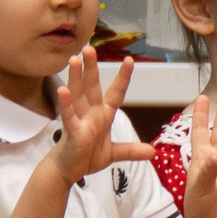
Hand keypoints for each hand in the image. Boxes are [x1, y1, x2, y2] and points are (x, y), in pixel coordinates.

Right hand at [44, 48, 152, 186]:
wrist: (69, 170)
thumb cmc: (86, 156)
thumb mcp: (113, 153)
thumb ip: (131, 150)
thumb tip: (153, 152)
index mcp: (103, 114)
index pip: (115, 93)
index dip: (122, 78)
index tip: (130, 60)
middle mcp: (90, 113)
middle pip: (92, 87)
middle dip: (91, 68)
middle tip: (90, 47)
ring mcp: (80, 120)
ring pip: (78, 95)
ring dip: (76, 77)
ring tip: (75, 59)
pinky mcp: (72, 132)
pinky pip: (69, 115)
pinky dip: (66, 104)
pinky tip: (63, 90)